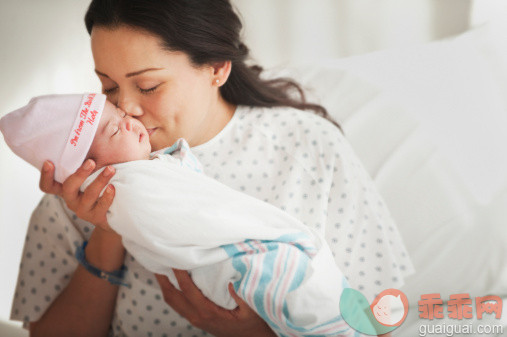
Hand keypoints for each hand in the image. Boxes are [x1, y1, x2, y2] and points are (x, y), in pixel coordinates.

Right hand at [39, 159, 115, 230]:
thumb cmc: (101, 187)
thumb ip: (89, 160)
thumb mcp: (92, 175)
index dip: (45, 175)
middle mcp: (72, 199)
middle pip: (69, 188)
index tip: (49, 161)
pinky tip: (113, 187)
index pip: (48, 186)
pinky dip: (107, 196)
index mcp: (66, 189)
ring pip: (88, 196)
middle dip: (79, 174)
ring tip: (111, 169)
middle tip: (91, 162)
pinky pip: (101, 207)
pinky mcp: (97, 217)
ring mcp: (83, 209)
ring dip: (100, 181)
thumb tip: (98, 132)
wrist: (114, 213)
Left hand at [155, 270, 276, 336]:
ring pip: (173, 301)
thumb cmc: (255, 322)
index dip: (178, 273)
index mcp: (207, 312)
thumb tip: (229, 276)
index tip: (173, 257)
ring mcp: (196, 319)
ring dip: (165, 284)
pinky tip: (175, 280)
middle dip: (163, 279)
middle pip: (172, 296)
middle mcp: (197, 316)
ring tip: (162, 267)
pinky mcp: (199, 318)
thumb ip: (240, 292)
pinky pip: (179, 303)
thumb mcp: (251, 307)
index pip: (187, 289)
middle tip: (157, 259)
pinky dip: (173, 290)